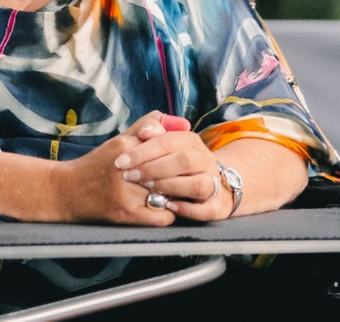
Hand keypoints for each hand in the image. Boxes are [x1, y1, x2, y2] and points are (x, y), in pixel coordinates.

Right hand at [54, 112, 181, 225]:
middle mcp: (126, 168)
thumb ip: (150, 125)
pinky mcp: (127, 215)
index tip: (187, 163)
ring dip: (177, 197)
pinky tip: (161, 208)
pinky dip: (167, 214)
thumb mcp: (120, 139)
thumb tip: (184, 123)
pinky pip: (164, 217)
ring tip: (176, 194)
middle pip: (172, 173)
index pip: (169, 148)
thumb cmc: (98, 164)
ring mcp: (127, 193)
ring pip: (171, 196)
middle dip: (184, 177)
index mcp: (125, 146)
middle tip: (190, 180)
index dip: (182, 157)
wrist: (67, 191)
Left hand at [112, 111, 232, 220]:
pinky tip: (169, 206)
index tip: (121, 162)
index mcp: (190, 140)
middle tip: (130, 176)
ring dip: (171, 187)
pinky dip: (188, 209)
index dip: (142, 151)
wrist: (203, 184)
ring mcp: (214, 182)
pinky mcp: (218, 205)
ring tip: (148, 189)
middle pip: (184, 160)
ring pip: (198, 184)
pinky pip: (207, 209)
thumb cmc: (170, 160)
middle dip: (153, 168)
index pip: (167, 141)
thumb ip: (150, 129)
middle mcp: (205, 159)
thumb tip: (146, 130)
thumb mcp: (159, 143)